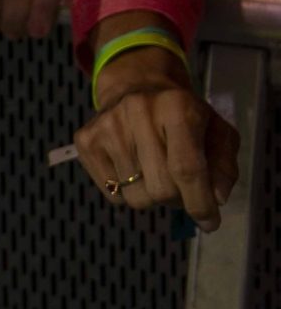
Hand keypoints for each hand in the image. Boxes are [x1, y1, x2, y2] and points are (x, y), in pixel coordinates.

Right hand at [76, 40, 237, 226]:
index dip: (200, 202)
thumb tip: (216, 198)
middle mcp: (137, 112)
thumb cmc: (183, 115)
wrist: (135, 85)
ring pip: (136, 197)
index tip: (209, 222)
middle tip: (182, 188)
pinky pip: (113, 195)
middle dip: (178, 200)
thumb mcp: (217, 132)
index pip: (186, 168)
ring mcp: (106, 126)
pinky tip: (133, 168)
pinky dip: (128, 192)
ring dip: (152, 197)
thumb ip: (224, 166)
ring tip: (156, 174)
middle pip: (161, 189)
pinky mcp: (85, 140)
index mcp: (176, 107)